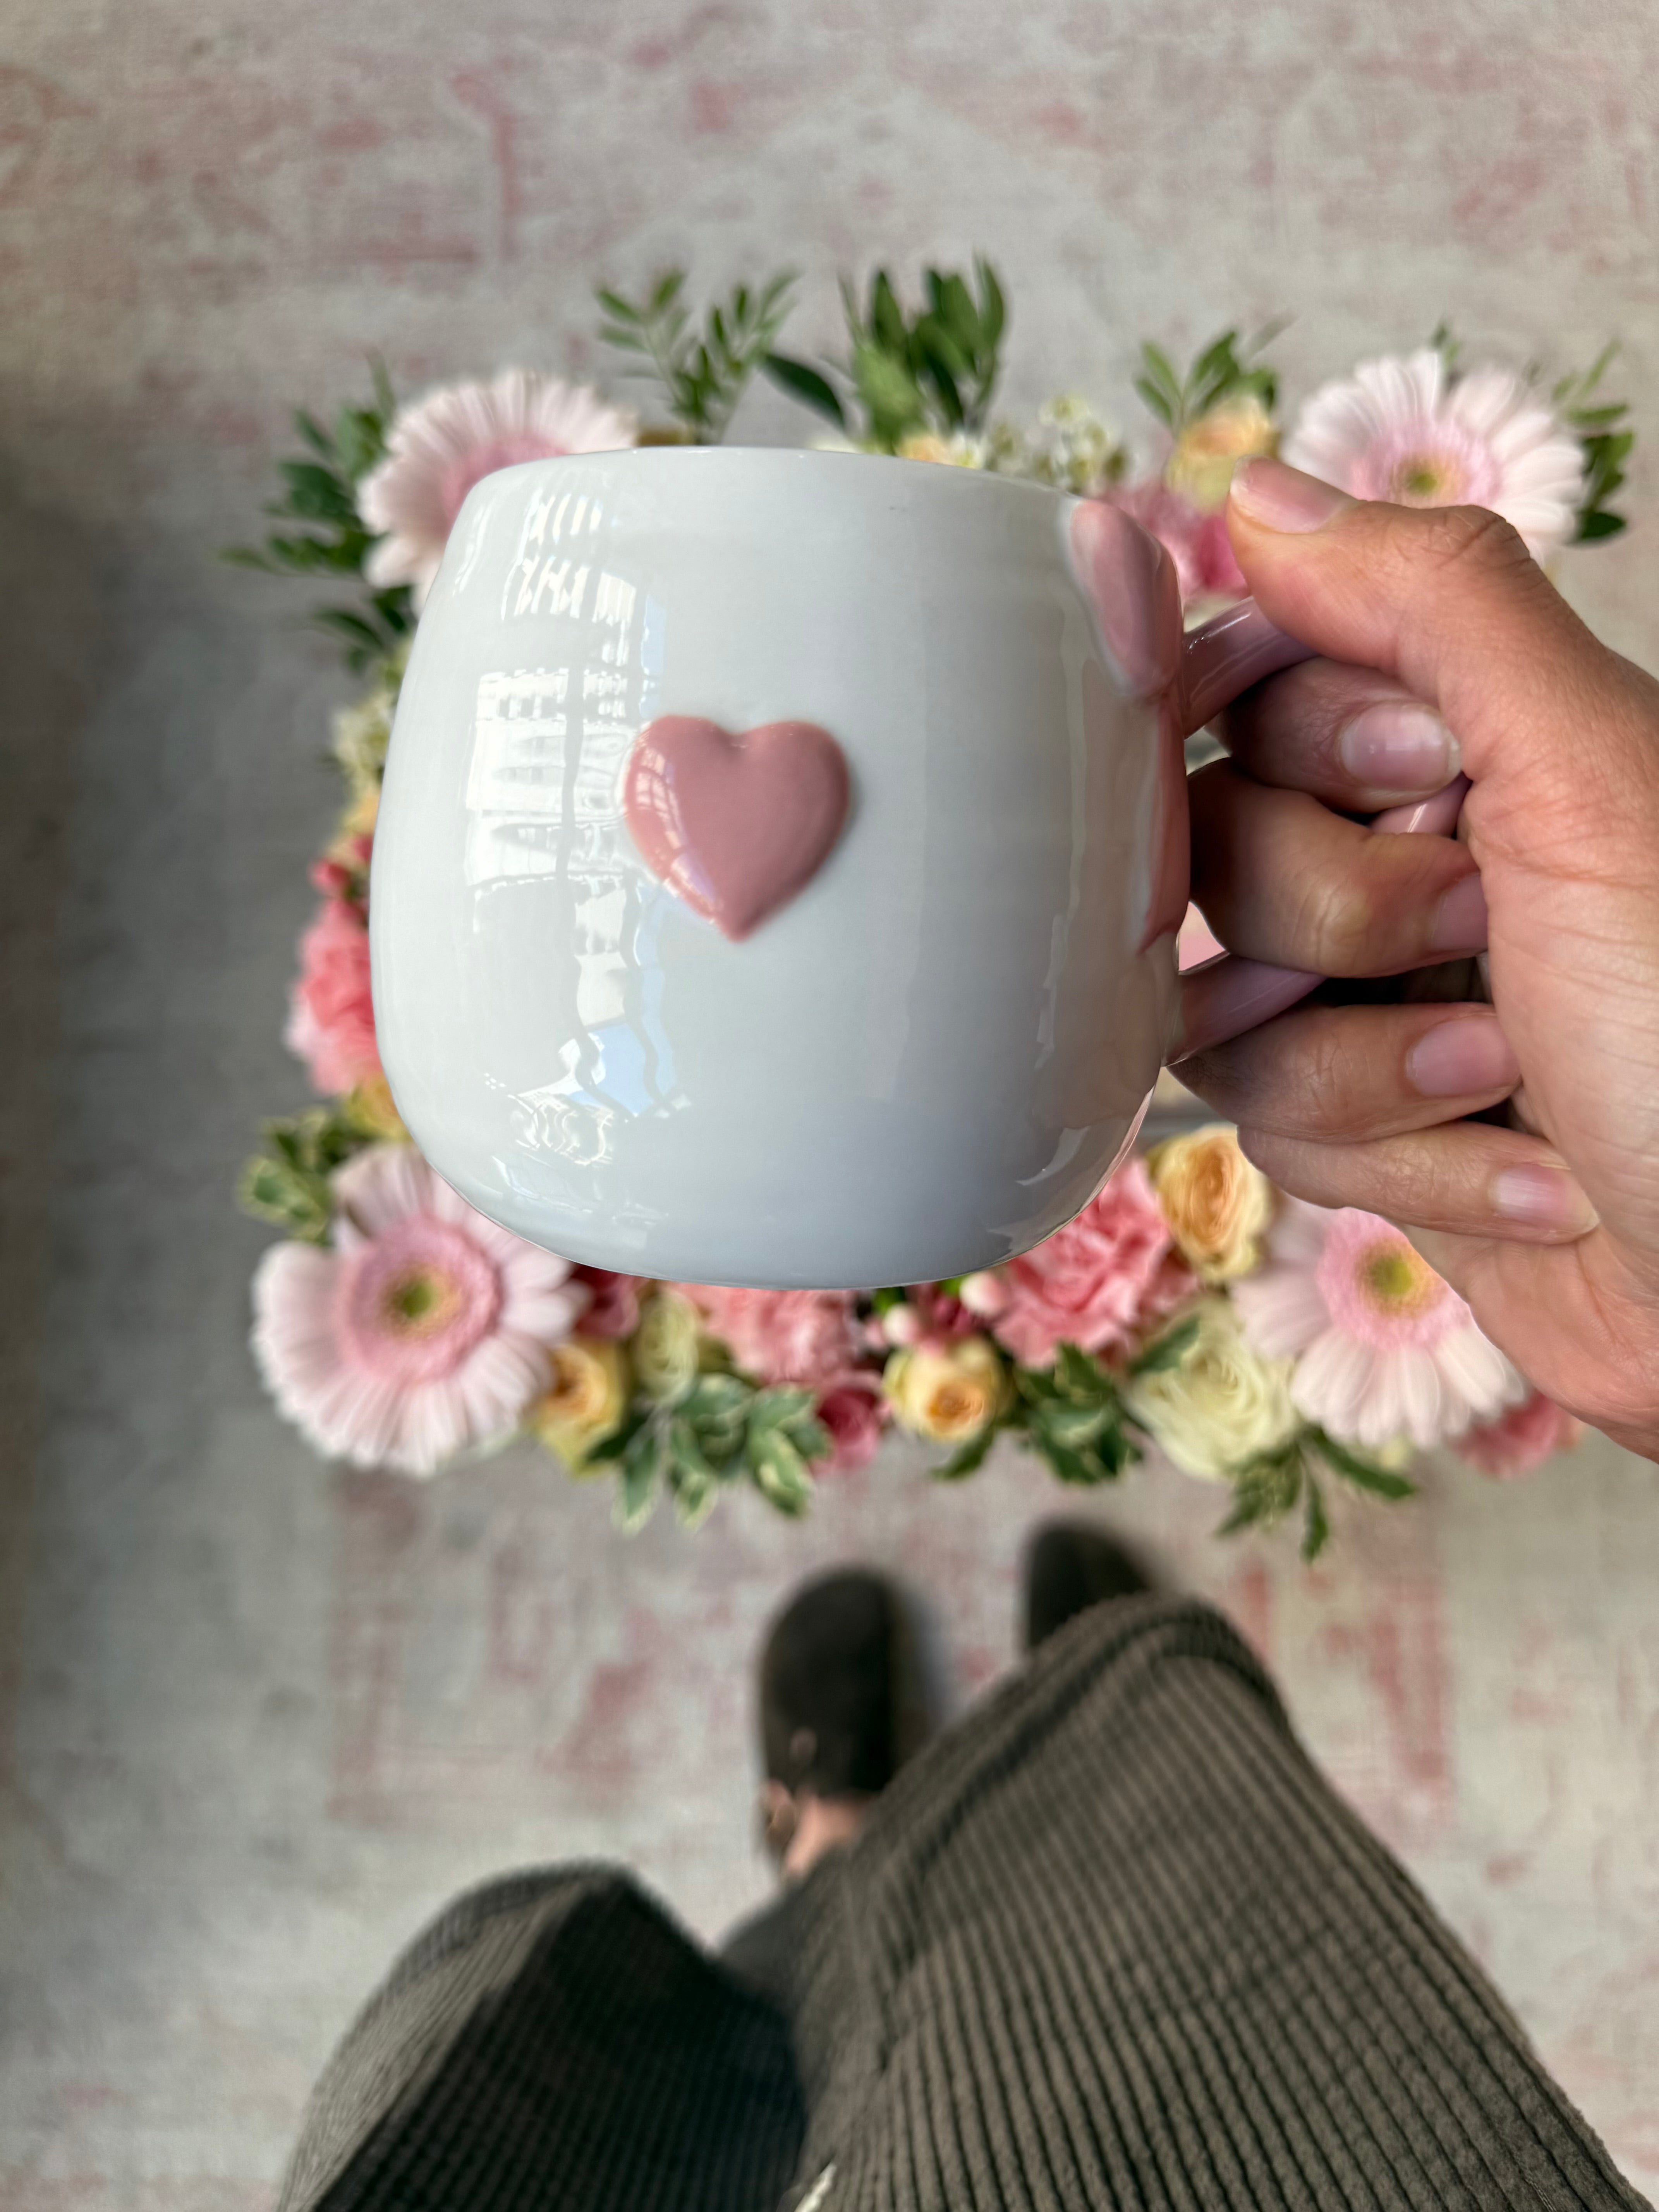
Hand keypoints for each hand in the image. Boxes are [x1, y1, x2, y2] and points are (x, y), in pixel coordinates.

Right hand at [1174, 457, 1658, 1459]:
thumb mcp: (1595, 777)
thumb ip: (1434, 602)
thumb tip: (1262, 493)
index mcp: (1468, 742)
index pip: (1254, 675)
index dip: (1293, 737)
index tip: (1418, 778)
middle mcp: (1409, 857)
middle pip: (1211, 845)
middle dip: (1340, 917)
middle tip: (1486, 936)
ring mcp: (1374, 999)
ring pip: (1214, 1004)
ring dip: (1365, 1062)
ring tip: (1514, 1079)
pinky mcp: (1363, 1128)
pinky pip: (1264, 1127)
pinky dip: (1400, 1164)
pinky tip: (1531, 1178)